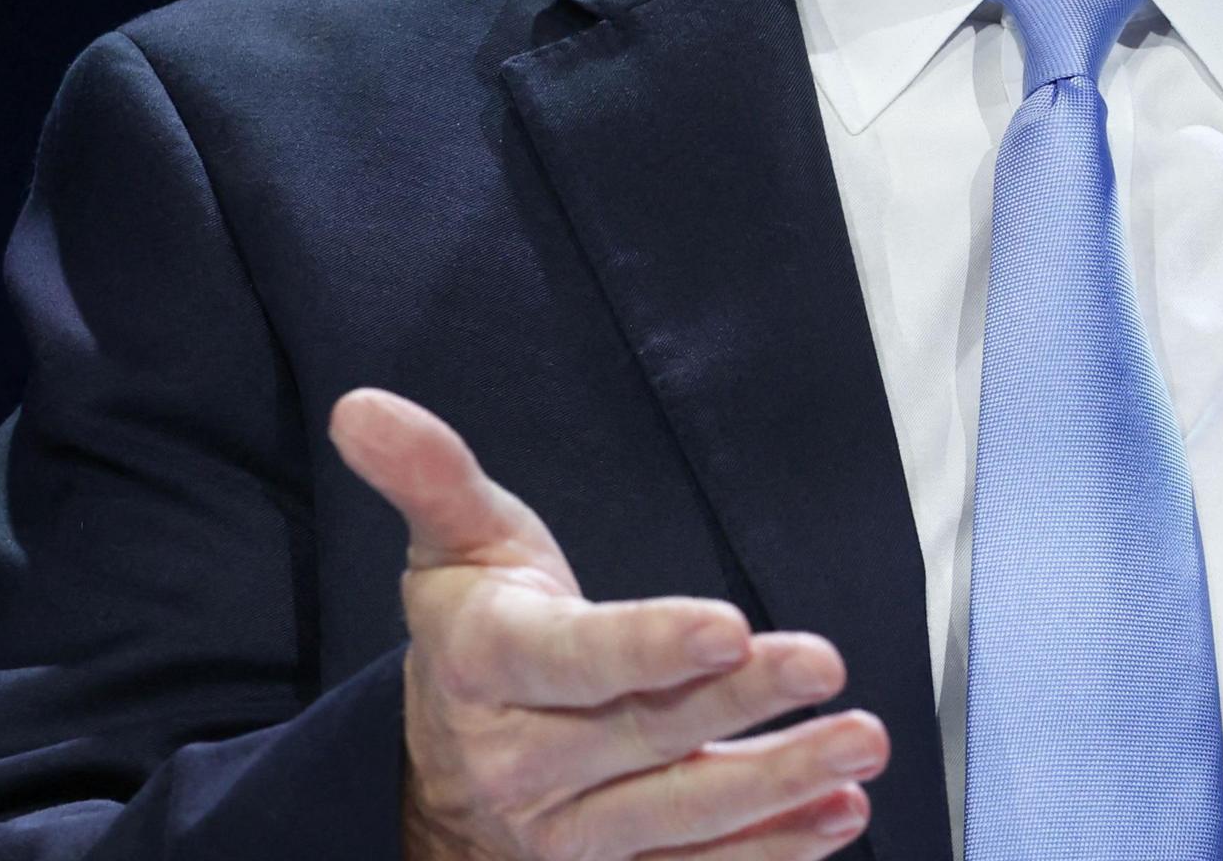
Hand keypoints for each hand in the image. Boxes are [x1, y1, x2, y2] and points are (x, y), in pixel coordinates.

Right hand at [329, 387, 883, 860]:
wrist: (441, 768)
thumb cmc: (476, 631)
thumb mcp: (453, 545)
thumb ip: (430, 474)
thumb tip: (362, 406)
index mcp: (486, 665)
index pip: (572, 658)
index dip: (650, 646)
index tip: (728, 625)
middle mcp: (521, 760)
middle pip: (643, 734)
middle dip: (741, 702)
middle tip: (824, 664)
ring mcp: (567, 830)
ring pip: (680, 815)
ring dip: (778, 784)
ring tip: (860, 744)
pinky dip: (770, 851)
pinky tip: (838, 814)